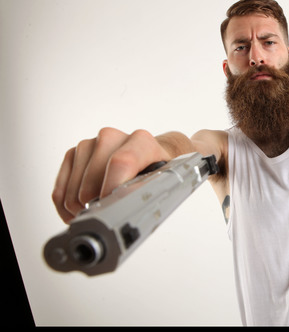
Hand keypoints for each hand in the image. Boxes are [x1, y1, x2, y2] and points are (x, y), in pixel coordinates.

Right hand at [52, 128, 171, 223]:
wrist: (149, 156)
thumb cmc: (156, 170)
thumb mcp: (164, 180)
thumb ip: (147, 190)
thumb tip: (128, 206)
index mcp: (140, 141)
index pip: (121, 162)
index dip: (113, 190)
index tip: (113, 208)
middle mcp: (111, 138)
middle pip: (91, 184)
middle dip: (98, 208)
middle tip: (111, 215)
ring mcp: (89, 145)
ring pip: (73, 192)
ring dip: (83, 210)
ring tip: (101, 211)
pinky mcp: (72, 155)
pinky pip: (60, 192)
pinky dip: (67, 209)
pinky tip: (83, 211)